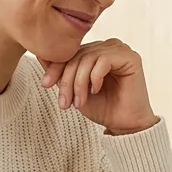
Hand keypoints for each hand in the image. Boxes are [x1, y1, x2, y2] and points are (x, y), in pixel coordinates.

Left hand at [39, 39, 159, 134]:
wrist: (124, 125)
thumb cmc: (102, 108)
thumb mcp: (73, 89)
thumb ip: (60, 72)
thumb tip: (40, 54)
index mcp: (96, 50)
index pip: (70, 52)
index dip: (55, 67)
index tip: (45, 84)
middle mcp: (108, 46)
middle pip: (78, 55)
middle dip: (67, 79)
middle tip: (64, 102)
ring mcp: (121, 50)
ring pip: (88, 58)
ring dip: (79, 82)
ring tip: (79, 101)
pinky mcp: (131, 57)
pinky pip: (104, 60)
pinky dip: (95, 77)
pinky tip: (96, 91)